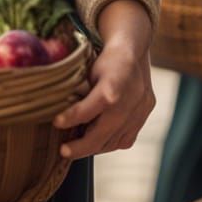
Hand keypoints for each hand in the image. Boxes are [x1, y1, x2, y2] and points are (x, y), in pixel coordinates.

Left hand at [53, 3, 155, 159]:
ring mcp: (139, 110)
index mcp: (112, 87)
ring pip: (114, 141)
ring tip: (80, 145)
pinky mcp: (145, 115)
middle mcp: (128, 101)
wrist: (132, 51)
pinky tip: (100, 140)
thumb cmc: (105, 61)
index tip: (56, 123)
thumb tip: (59, 118)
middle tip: (64, 151)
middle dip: (80, 147)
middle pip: (102, 134)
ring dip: (95, 147)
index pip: (88, 110)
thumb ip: (79, 96)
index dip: (70, 119)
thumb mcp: (88, 72)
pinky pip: (126, 140)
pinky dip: (111, 143)